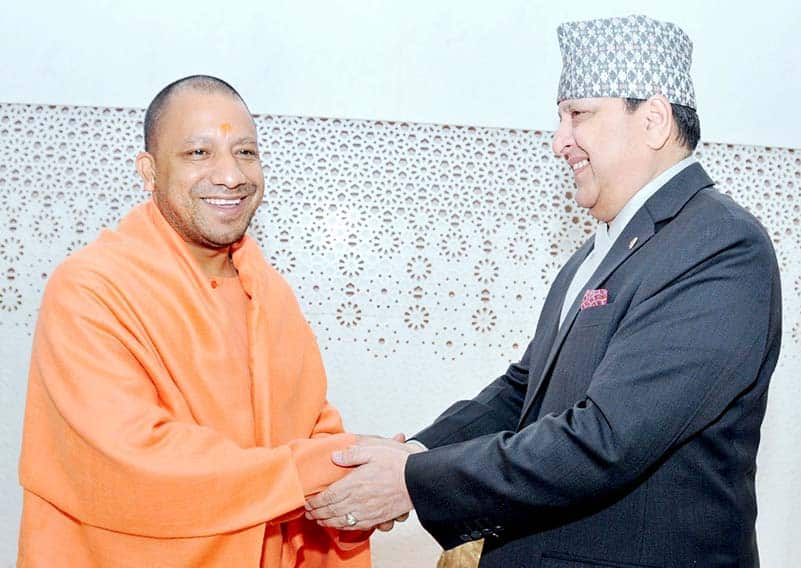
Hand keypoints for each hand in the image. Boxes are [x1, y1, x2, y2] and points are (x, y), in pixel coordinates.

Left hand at [304, 434, 421, 530]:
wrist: (418, 481)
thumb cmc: (397, 464)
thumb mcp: (373, 450)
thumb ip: (352, 454)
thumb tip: (334, 456)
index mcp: (354, 483)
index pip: (327, 496)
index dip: (314, 501)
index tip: (307, 501)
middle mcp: (358, 500)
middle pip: (331, 511)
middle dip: (317, 513)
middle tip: (308, 512)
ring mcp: (367, 512)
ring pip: (341, 520)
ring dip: (326, 521)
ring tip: (318, 519)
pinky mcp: (376, 518)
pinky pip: (355, 526)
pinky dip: (342, 526)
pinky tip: (338, 523)